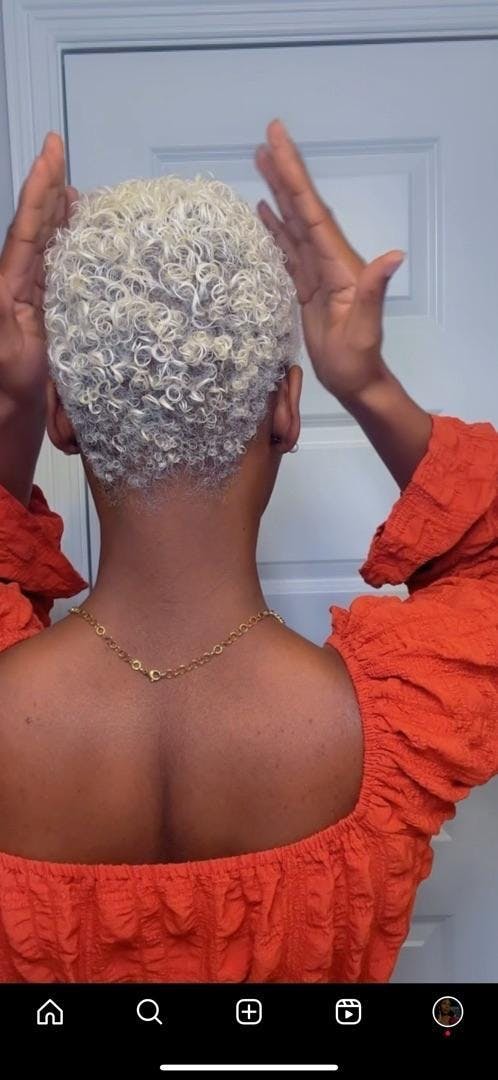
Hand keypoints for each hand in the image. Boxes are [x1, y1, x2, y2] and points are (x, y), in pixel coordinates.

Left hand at [0, 132, 77, 405]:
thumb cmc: (7, 380)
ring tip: (69, 180)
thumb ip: (2, 312)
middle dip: (47, 185)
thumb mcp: (1, 340)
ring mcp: (38, 291)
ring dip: (58, 206)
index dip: (40, 187)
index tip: (51, 151)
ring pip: (49, 238)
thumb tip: (4, 285)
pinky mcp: (52, 307)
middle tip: (58, 149)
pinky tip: (78, 227)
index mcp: (11, 279)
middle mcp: (23, 278)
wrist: (11, 408)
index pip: (28, 224)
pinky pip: (60, 262)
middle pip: (38, 222)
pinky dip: (69, 238)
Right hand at [255, 119, 404, 404]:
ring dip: (278, 193)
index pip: (313, 212)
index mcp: (339, 262)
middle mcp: (328, 259)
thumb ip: (374, 291)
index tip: (278, 142)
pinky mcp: (307, 285)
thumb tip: (394, 254)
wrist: (355, 381)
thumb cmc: (358, 360)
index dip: (295, 177)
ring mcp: (317, 271)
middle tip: (266, 138)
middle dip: (285, 172)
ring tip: (260, 162)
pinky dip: (276, 227)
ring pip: (294, 223)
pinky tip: (263, 211)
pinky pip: (289, 248)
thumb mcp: (365, 327)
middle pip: (302, 208)